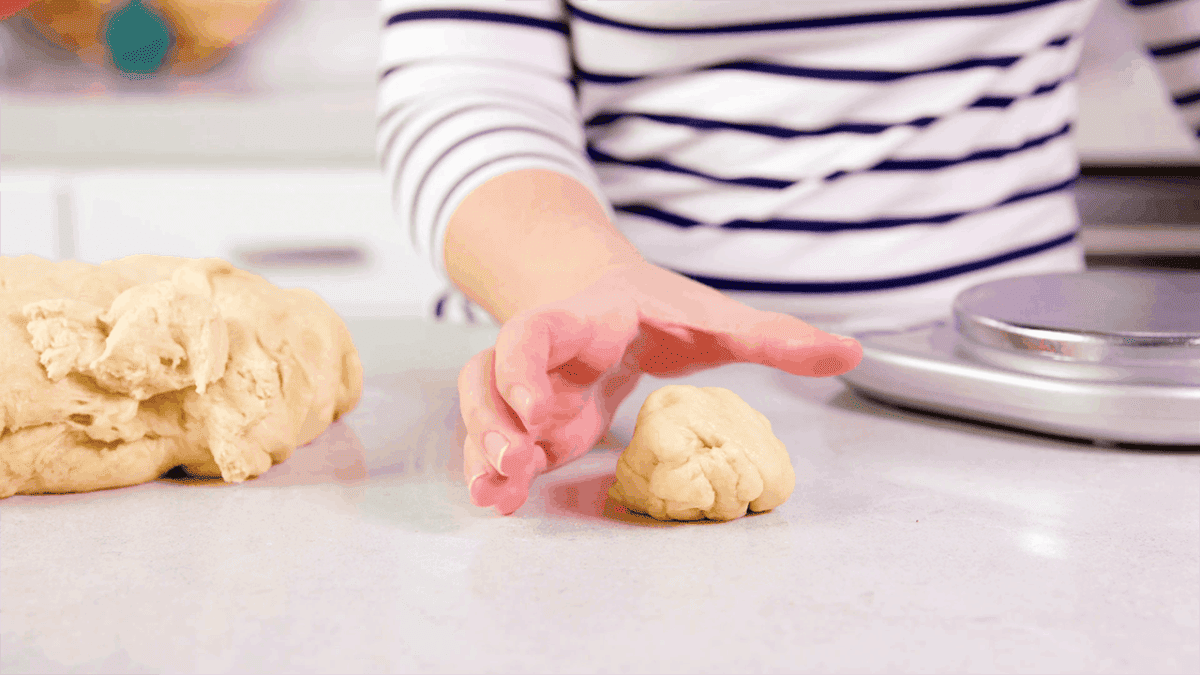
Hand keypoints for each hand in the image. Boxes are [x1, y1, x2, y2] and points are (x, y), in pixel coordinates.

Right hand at [457, 260, 861, 514]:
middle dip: (493, 421)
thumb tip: (850, 353)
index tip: (538, 405)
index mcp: (581, 320)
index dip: (525, 365)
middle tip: (518, 463)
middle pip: (489, 377)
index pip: (537, 332)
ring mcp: (527, 387)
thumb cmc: (652, 304)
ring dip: (484, 452)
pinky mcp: (531, 420)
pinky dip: (494, 469)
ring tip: (500, 496)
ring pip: (481, 412)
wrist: (595, 288)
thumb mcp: (711, 316)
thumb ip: (774, 335)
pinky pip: (497, 440)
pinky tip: (504, 501)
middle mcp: (541, 354)